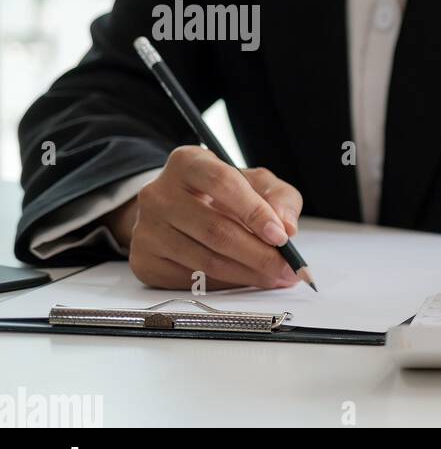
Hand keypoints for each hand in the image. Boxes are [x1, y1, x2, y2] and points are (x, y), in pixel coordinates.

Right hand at [105, 146, 302, 290]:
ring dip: (249, 275)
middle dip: (260, 255)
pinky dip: (227, 285)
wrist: (179, 210)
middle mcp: (158, 193)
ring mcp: (146, 229)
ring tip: (276, 277)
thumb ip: (280, 198)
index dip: (255, 212)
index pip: (222, 183)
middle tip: (288, 268)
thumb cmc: (224, 194)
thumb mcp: (257, 183)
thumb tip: (287, 227)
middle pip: (216, 230)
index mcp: (187, 163)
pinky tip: (246, 280)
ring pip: (206, 261)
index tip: (282, 236)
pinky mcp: (144, 260)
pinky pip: (192, 281)